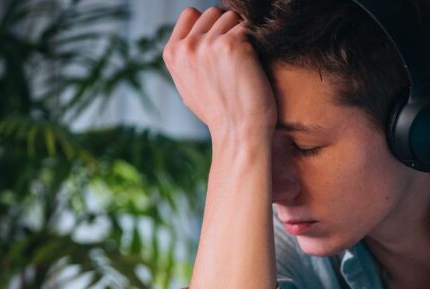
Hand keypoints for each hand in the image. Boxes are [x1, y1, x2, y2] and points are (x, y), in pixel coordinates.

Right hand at [162, 7, 276, 141]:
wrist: (238, 134)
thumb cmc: (220, 114)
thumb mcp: (188, 87)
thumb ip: (187, 59)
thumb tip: (193, 37)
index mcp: (172, 53)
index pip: (191, 14)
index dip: (208, 25)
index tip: (220, 45)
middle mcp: (187, 46)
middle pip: (213, 12)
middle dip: (227, 28)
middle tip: (237, 56)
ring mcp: (209, 43)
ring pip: (233, 17)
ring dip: (243, 33)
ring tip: (245, 62)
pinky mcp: (233, 44)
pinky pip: (250, 27)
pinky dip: (257, 42)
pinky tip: (255, 64)